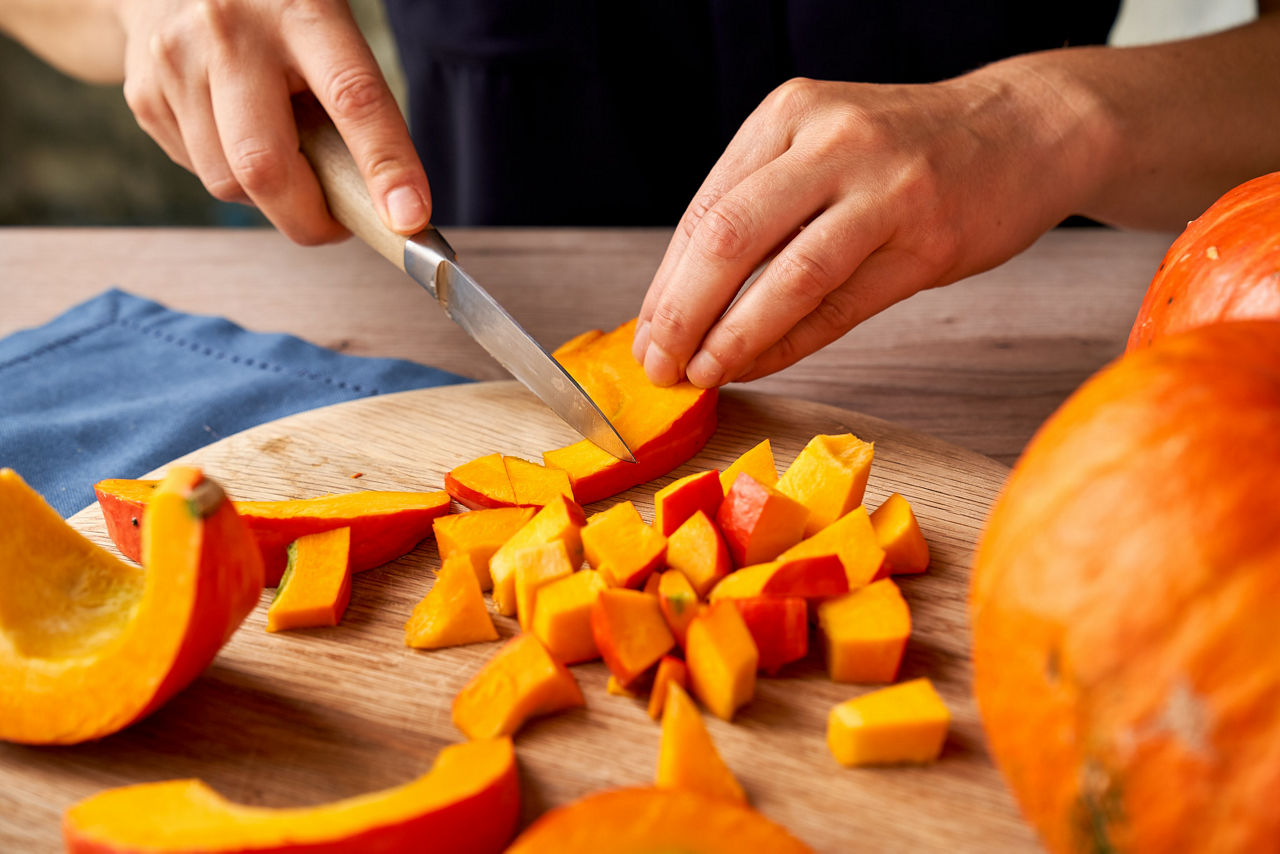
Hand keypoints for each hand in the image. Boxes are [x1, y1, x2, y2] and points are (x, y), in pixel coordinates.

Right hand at [116, 0, 428, 242]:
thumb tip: (390, 204)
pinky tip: (237, 135)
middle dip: (309, 220)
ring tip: (285, 158)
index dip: (386, 166)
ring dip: (268, 198)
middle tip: (337, 225)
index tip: (408, 217)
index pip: (353, 98)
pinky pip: (199, 172)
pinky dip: (232, 177)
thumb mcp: (326, 32)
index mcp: (299, 11)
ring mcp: (176, 64)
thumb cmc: (275, 15)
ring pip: (229, 184)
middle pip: (267, 167)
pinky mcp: (145, 95)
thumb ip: (355, 103)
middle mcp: (229, 33)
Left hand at [633, 72, 1099, 386]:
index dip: (666, 282)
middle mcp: (832, 141)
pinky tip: (756, 366)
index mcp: (790, 112)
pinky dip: (790, 343)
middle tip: (658, 365)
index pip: (705, 209)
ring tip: (699, 375)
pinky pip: (841, 306)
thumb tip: (686, 296)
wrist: (1025, 129)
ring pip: (786, 276)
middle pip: (729, 237)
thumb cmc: (908, 150)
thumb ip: (760, 204)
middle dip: (681, 313)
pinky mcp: (929, 240)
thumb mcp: (822, 144)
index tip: (646, 332)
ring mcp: (886, 189)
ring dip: (732, 337)